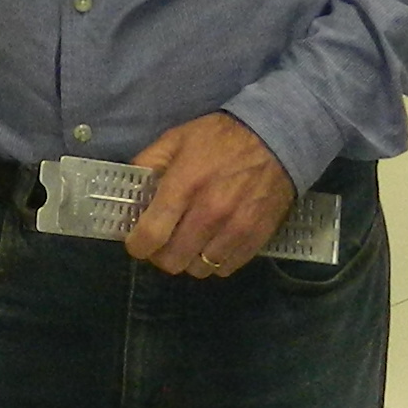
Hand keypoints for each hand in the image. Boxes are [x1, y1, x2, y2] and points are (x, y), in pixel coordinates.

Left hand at [125, 114, 293, 276]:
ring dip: (189, 259)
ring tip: (191, 242)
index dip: (138, 246)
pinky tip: (213, 244)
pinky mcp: (256, 238)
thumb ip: (148, 163)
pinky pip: (225, 268)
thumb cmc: (221, 138)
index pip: (151, 235)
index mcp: (184, 186)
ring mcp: (235, 229)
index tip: (137, 242)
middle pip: (172, 260)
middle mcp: (209, 213)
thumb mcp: (177, 138)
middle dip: (161, 255)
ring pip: (198, 269)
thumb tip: (130, 191)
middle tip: (164, 242)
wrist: (277, 138)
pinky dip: (215, 261)